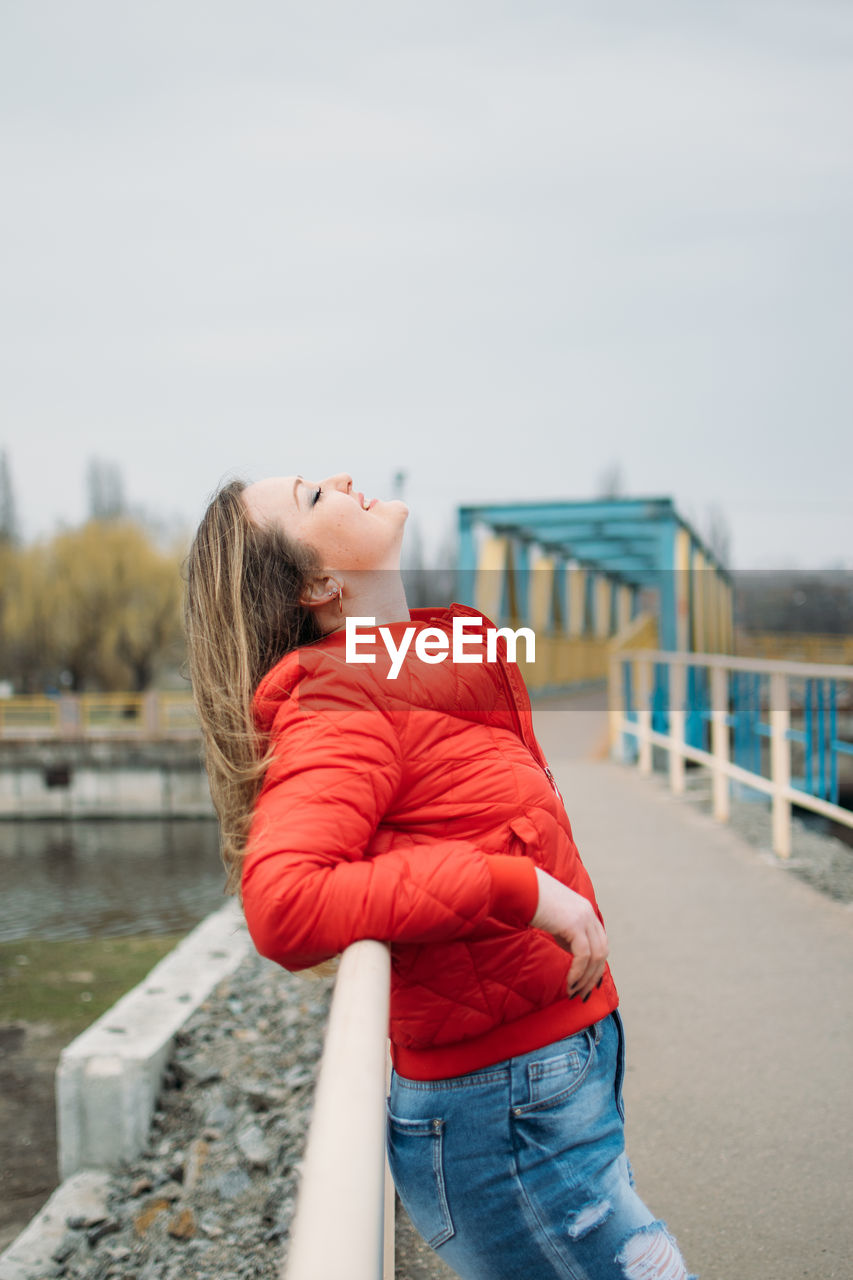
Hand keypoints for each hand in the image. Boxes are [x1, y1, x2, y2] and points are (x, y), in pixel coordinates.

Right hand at [530, 868, 608, 1001]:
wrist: (520, 886)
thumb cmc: (529, 899)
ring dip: (586, 978)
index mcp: (585, 910)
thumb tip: (570, 948)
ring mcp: (583, 918)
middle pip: (602, 951)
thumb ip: (565, 929)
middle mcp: (588, 913)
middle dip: (593, 976)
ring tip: (575, 992)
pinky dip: (578, 972)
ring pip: (595, 956)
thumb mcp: (554, 916)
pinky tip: (570, 983)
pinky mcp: (574, 925)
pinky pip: (583, 955)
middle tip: (583, 994)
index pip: (600, 941)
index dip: (596, 964)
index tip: (588, 982)